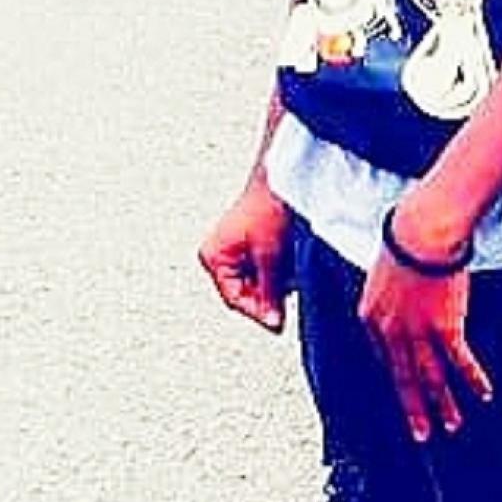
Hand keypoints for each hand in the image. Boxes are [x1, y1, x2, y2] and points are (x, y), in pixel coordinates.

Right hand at [199, 177, 296, 330]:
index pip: (234, 298)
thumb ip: (269, 291)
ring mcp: (237, 248)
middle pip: (245, 291)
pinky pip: (265, 268)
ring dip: (275, 281)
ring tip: (287, 268)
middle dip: (268, 294)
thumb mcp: (268, 256)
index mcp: (213, 256)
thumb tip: (271, 319)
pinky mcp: (253, 243)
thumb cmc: (268, 206)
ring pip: (257, 281)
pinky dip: (278, 270)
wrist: (284, 179)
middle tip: (286, 293)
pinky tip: (288, 260)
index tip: (276, 322)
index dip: (256, 311)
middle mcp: (221, 253)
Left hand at [359, 193, 494, 440]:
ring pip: (431, 377)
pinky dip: (473, 379)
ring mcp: (418, 333)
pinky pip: (460, 361)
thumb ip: (392, 289)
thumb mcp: (385, 267)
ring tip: (452, 425)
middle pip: (404, 378)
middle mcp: (391, 332)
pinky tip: (483, 394)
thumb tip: (405, 292)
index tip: (408, 391)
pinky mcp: (445, 327)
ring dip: (443, 404)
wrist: (421, 231)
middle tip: (422, 434)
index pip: (384, 357)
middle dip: (415, 408)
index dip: (398, 376)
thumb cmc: (405, 236)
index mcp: (370, 317)